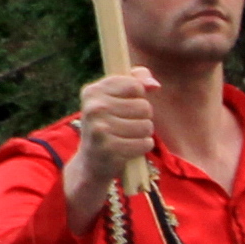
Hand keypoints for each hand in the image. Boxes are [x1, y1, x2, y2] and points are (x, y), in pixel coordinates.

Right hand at [64, 68, 158, 224]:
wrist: (90, 162)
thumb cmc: (108, 125)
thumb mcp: (114, 98)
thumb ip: (136, 81)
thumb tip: (154, 85)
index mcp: (92, 91)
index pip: (135, 85)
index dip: (138, 97)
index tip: (126, 105)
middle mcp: (93, 108)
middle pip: (144, 106)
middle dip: (143, 118)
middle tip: (127, 126)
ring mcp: (99, 129)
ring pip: (146, 126)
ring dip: (143, 134)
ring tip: (128, 137)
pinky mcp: (109, 149)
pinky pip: (144, 143)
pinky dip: (142, 147)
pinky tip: (129, 149)